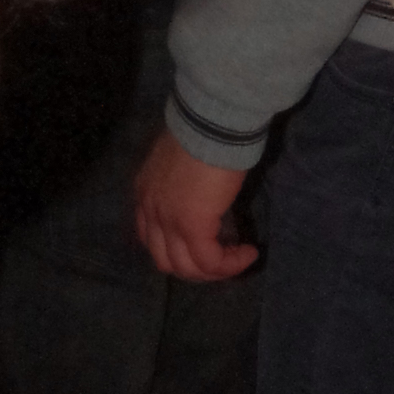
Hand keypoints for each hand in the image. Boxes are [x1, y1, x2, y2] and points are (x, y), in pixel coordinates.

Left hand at [133, 128, 258, 280]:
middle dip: (195, 268)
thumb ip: (183, 181)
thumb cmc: (203, 131)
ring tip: (239, 258)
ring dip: (215, 271)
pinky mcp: (192, 226)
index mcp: (145, 193)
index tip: (205, 245)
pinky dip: (230, 264)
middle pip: (166, 261)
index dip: (177, 250)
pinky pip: (210, 261)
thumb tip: (203, 193)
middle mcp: (150, 211)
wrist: (210, 121)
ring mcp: (168, 220)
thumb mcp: (183, 160)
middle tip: (223, 259)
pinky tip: (248, 252)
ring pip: (187, 268)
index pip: (151, 238)